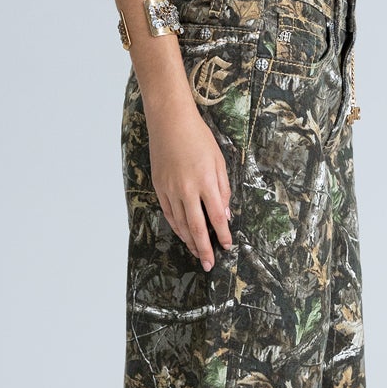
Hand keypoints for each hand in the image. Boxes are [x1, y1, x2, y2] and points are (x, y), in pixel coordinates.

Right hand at [147, 103, 233, 270]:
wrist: (170, 122)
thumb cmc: (199, 138)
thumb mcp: (219, 161)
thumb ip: (223, 190)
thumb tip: (224, 215)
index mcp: (205, 182)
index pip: (215, 216)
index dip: (223, 234)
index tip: (228, 246)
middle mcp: (186, 189)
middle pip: (196, 227)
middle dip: (204, 249)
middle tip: (209, 265)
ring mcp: (170, 190)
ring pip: (180, 224)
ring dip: (190, 241)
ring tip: (198, 253)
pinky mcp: (159, 187)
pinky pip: (169, 213)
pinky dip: (177, 227)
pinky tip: (184, 235)